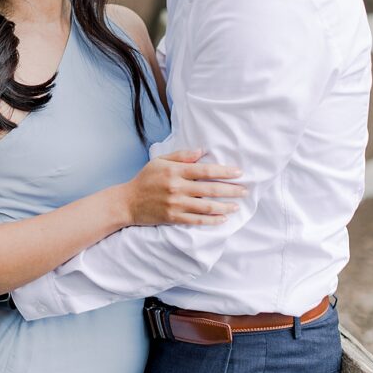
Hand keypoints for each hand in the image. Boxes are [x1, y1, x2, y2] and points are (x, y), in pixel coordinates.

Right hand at [124, 150, 245, 225]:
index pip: (204, 170)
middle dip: (230, 190)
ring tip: (237, 206)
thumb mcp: (160, 161)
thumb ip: (181, 156)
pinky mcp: (173, 218)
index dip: (224, 171)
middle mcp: (176, 187)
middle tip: (245, 191)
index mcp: (174, 171)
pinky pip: (197, 220)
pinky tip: (222, 218)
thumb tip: (201, 151)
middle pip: (209, 189)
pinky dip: (211, 220)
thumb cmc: (145, 179)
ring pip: (206, 207)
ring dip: (224, 207)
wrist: (128, 202)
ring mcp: (175, 204)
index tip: (239, 173)